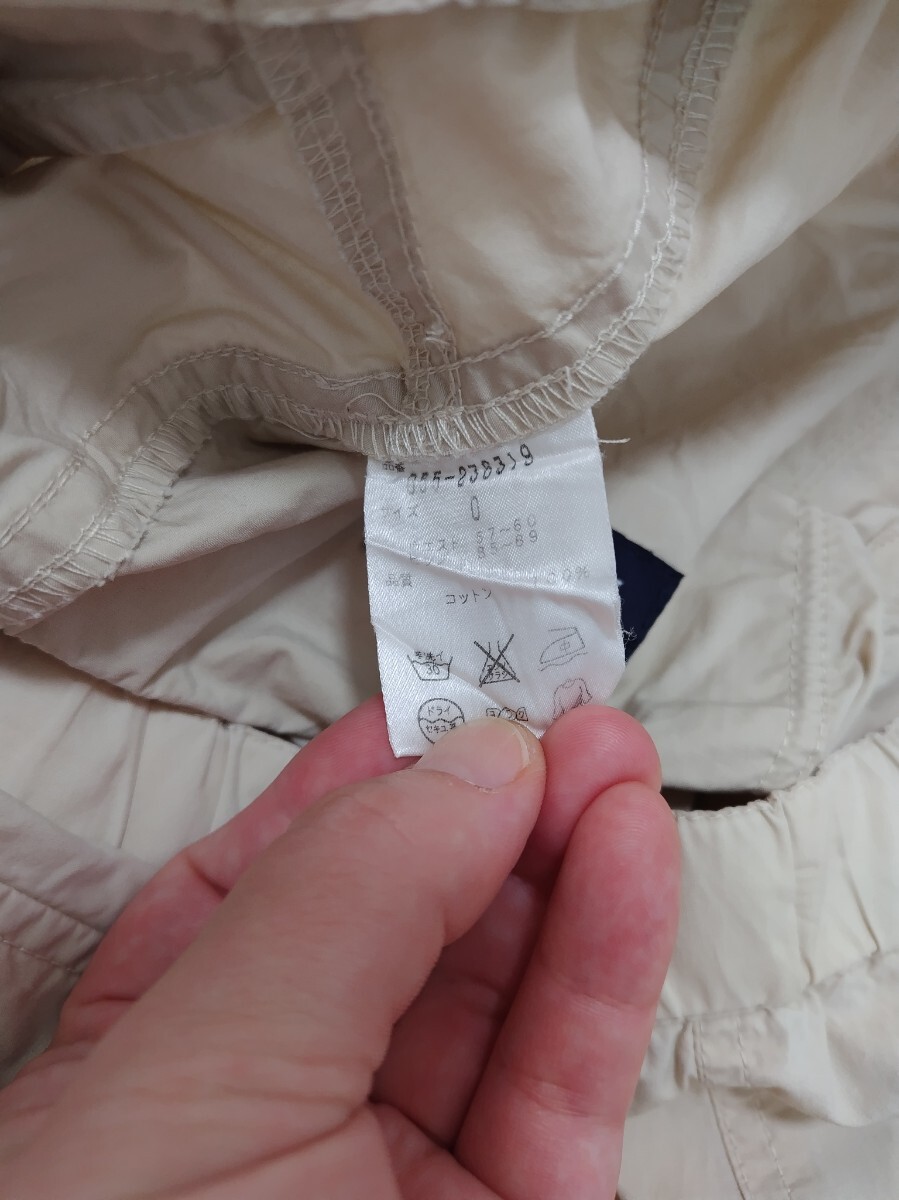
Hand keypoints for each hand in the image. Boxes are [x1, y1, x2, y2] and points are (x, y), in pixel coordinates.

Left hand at [0, 698, 678, 1198]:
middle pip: (401, 922)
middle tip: (555, 718)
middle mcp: (281, 1117)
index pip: (266, 882)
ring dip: (565, 859)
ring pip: (501, 987)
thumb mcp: (196, 1083)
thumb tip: (462, 766)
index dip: (362, 780)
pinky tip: (627, 856)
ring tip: (612, 761)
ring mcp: (405, 1180)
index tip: (441, 699)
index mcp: (156, 1067)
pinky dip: (606, 953)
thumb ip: (333, 905)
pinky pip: (568, 1070)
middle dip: (485, 805)